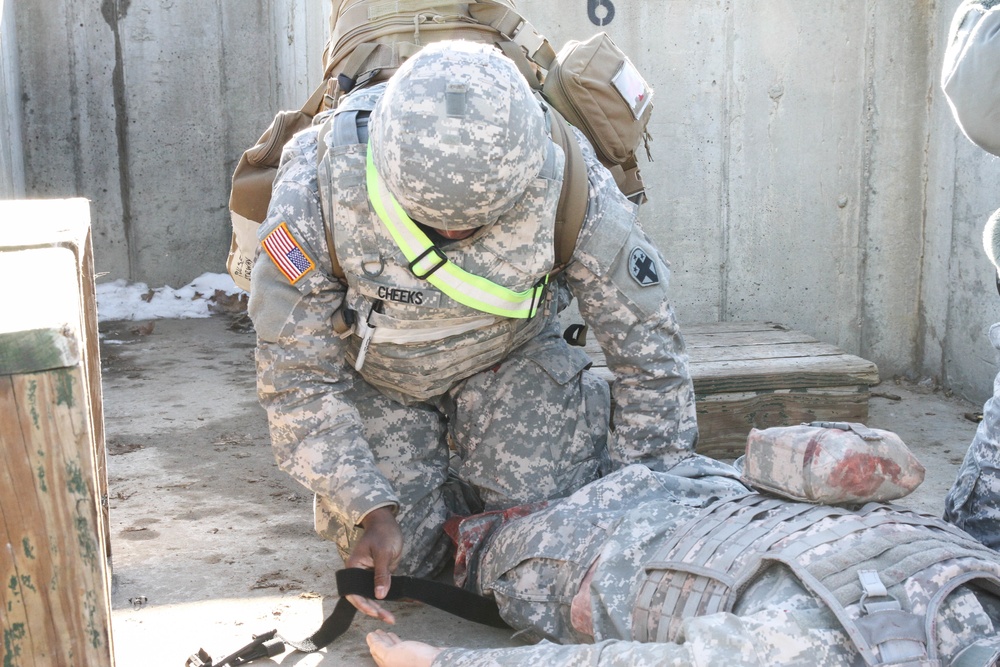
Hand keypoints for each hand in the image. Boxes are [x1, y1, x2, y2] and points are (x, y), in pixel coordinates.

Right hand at [345, 506, 402, 622]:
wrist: (387, 522)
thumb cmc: (383, 533)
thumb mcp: (383, 552)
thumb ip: (381, 574)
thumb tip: (379, 595)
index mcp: (354, 567)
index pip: (354, 592)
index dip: (363, 604)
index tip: (375, 612)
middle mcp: (358, 573)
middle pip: (362, 597)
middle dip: (374, 609)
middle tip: (388, 618)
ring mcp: (368, 575)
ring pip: (372, 596)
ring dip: (380, 607)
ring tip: (391, 618)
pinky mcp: (378, 574)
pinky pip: (381, 589)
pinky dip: (388, 597)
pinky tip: (396, 606)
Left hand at [366, 629, 442, 666]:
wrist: (436, 662)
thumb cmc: (414, 662)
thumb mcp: (389, 655)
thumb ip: (378, 648)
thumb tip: (370, 640)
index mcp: (387, 666)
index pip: (376, 654)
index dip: (372, 643)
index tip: (370, 634)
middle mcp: (395, 664)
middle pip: (383, 651)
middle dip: (379, 641)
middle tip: (376, 632)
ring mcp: (404, 659)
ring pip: (392, 648)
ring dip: (387, 639)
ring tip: (385, 633)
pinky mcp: (414, 654)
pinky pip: (401, 646)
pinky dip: (395, 640)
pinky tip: (395, 636)